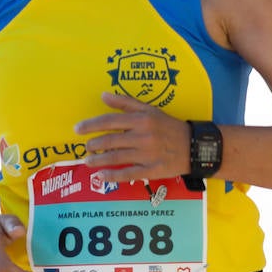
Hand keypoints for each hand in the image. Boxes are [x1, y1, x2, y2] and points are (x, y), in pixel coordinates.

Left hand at [74, 92, 189, 182]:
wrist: (194, 146)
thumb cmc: (168, 126)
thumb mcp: (149, 109)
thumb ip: (125, 102)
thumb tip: (103, 95)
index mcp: (141, 119)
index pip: (109, 121)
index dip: (91, 125)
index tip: (78, 129)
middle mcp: (143, 136)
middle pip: (110, 141)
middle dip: (93, 145)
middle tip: (86, 147)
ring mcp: (147, 154)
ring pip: (117, 158)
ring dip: (99, 160)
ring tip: (88, 161)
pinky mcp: (152, 170)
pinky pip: (129, 174)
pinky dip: (113, 176)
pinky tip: (102, 176)